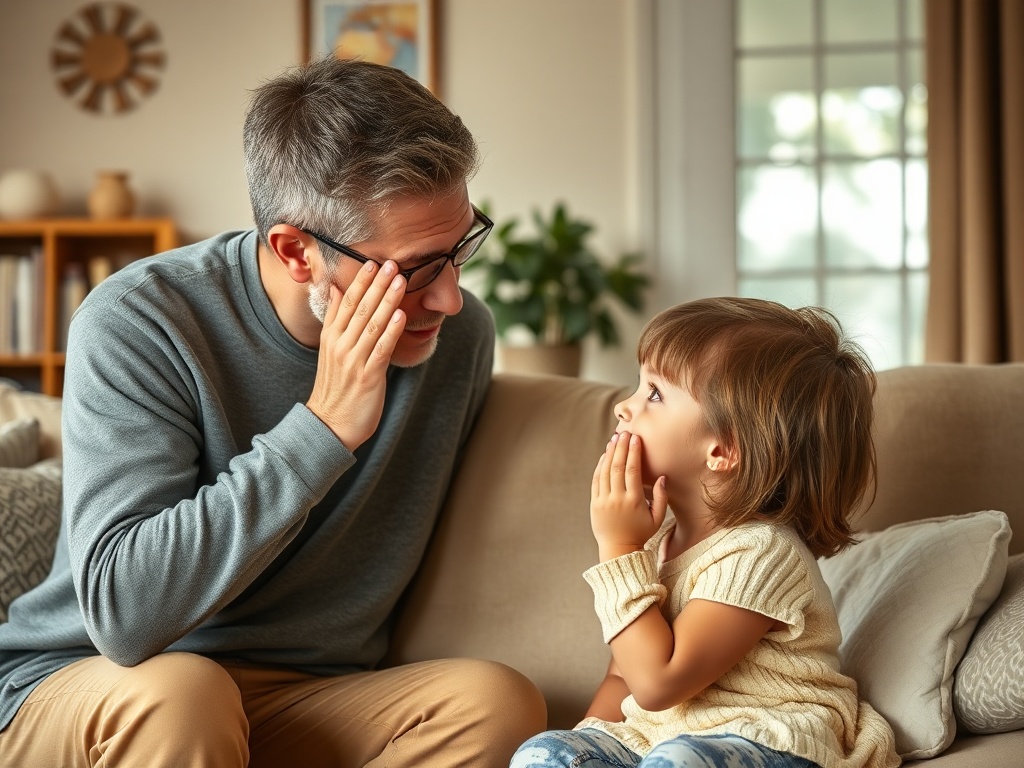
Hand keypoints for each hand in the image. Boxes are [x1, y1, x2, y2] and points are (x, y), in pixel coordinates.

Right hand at [306, 260, 407, 449]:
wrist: (328, 425)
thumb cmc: (335, 388)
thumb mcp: (330, 350)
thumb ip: (336, 319)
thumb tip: (339, 291)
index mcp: (331, 337)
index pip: (346, 303)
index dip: (360, 282)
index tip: (371, 263)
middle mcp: (340, 345)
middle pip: (360, 309)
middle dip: (376, 285)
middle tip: (391, 263)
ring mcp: (353, 360)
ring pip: (372, 324)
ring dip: (387, 301)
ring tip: (400, 281)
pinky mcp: (368, 376)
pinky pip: (381, 349)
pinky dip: (391, 331)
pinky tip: (400, 316)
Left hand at [591, 432, 667, 560]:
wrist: (618, 548)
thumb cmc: (640, 532)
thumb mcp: (657, 518)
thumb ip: (661, 497)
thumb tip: (661, 477)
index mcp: (634, 501)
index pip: (633, 470)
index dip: (634, 452)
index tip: (635, 438)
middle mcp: (617, 498)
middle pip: (618, 466)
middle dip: (621, 447)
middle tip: (624, 433)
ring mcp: (604, 500)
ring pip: (605, 471)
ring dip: (610, 453)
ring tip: (614, 440)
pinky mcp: (594, 503)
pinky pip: (596, 480)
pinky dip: (600, 466)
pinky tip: (605, 455)